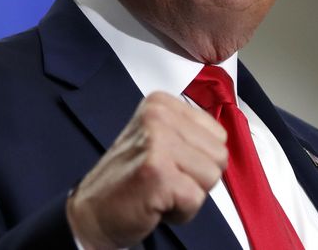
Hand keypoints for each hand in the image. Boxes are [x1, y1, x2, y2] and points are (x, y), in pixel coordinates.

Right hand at [66, 91, 227, 248]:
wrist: (92, 213)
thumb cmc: (129, 180)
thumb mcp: (159, 140)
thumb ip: (191, 135)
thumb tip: (225, 143)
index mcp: (161, 104)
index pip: (218, 134)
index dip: (199, 159)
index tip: (169, 164)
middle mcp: (158, 116)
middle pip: (219, 155)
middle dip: (198, 177)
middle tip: (165, 180)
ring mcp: (157, 142)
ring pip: (212, 176)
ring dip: (189, 194)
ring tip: (160, 190)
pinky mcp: (158, 172)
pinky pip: (196, 199)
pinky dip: (181, 212)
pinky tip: (155, 204)